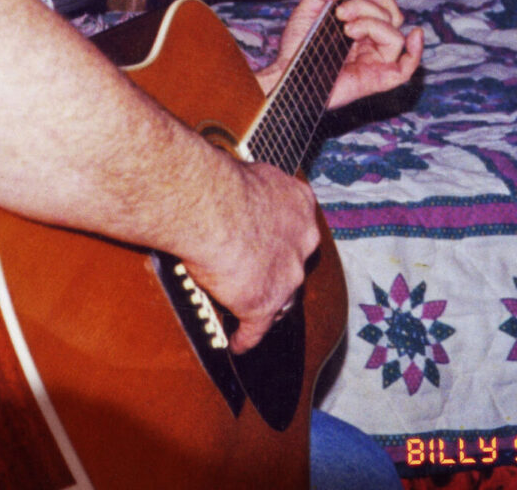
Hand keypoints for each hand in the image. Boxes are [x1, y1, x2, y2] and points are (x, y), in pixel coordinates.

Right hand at [183, 159, 320, 353]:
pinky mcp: (264, 304)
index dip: (284, 236)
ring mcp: (288, 274)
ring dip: (267, 302)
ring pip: (281, 296)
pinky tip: (238, 343)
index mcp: (300, 203)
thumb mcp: (250, 173)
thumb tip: (235, 180)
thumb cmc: (223, 183)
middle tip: (258, 273)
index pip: (297, 226)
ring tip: (250, 311)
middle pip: (294, 262)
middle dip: (280, 269)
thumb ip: (252, 187)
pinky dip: (247, 337)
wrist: (212, 206)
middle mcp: (304, 239)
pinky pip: (257, 329)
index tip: (272, 241)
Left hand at [257, 0, 423, 108]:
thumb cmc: (295, 50)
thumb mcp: (305, 11)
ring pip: (396, 36)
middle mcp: (370, 44)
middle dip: (368, 7)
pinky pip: (405, 69)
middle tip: (343, 12)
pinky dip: (416, 53)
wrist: (286, 73)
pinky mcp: (376, 79)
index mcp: (359, 28)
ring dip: (373, 25)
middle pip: (391, 18)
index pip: (385, 9)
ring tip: (348, 30)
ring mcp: (374, 61)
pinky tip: (414, 38)